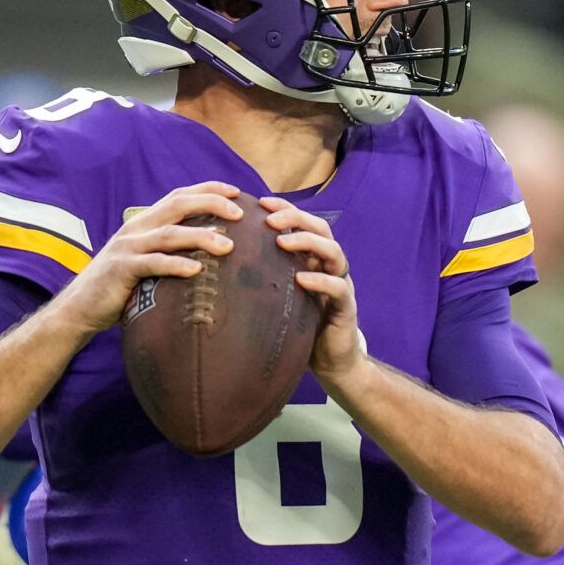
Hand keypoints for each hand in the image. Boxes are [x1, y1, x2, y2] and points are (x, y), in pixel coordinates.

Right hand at [52, 182, 243, 338]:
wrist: (80, 307)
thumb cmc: (121, 286)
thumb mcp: (147, 261)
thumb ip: (170, 250)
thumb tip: (211, 251)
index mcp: (145, 222)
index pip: (179, 196)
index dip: (207, 190)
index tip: (235, 191)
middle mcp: (137, 228)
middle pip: (178, 205)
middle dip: (211, 204)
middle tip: (240, 212)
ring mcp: (128, 247)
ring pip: (169, 234)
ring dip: (201, 237)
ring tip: (228, 246)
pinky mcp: (121, 269)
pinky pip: (152, 264)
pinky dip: (175, 265)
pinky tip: (197, 270)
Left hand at [260, 197, 364, 385]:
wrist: (330, 361)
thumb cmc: (298, 328)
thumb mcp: (276, 298)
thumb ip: (261, 279)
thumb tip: (216, 266)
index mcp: (313, 260)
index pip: (303, 223)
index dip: (284, 208)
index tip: (259, 202)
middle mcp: (329, 267)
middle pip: (320, 228)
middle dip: (295, 218)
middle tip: (269, 219)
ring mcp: (341, 284)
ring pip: (334, 251)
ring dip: (307, 242)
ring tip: (281, 241)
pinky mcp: (346, 307)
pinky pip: (338, 288)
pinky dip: (320, 281)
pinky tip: (301, 279)